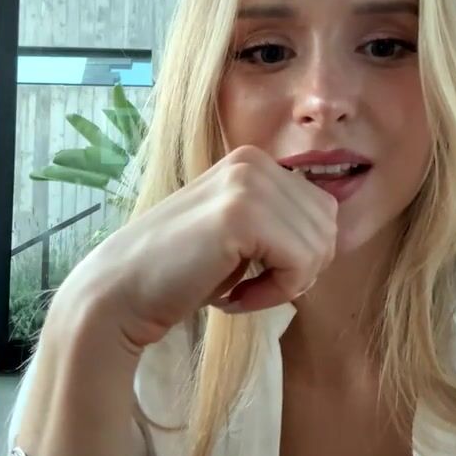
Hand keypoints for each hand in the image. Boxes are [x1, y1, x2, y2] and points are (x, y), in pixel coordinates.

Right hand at [52, 146, 338, 355]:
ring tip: (237, 289)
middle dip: (298, 271)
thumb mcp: (240, 233)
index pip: (324, 210)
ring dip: (283, 285)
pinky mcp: (242, 213)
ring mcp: (248, 183)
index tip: (252, 272)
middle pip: (328, 229)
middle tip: (248, 286)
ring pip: (319, 249)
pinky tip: (231, 296)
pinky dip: (273, 294)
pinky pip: (300, 266)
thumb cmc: (179, 272)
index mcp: (254, 160)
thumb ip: (280, 221)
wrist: (120, 292)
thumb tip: (334, 236)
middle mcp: (254, 161)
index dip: (299, 256)